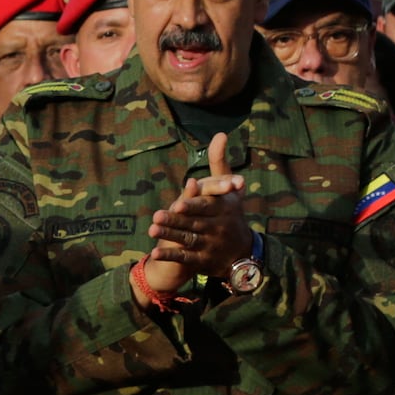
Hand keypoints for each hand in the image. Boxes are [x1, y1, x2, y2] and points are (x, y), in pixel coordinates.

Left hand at [139, 132, 250, 296]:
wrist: (242, 251)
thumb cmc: (231, 212)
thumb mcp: (230, 188)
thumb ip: (220, 162)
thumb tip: (220, 134)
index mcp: (224, 209)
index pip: (207, 206)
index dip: (193, 205)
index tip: (178, 203)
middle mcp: (218, 227)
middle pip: (194, 223)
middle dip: (176, 220)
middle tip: (156, 216)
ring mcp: (210, 245)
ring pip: (188, 239)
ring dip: (169, 236)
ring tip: (152, 230)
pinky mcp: (203, 260)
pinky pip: (185, 258)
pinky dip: (170, 255)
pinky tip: (155, 251)